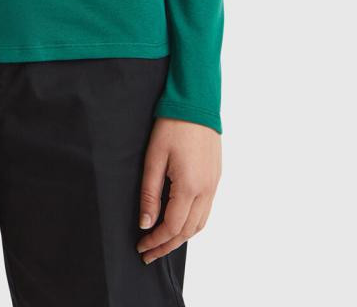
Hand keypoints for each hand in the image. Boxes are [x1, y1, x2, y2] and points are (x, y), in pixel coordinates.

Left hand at [136, 117, 221, 263]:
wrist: (196, 103)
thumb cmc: (172, 126)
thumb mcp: (154, 158)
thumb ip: (149, 193)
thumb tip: (146, 224)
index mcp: (189, 187)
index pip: (172, 227)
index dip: (156, 241)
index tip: (141, 247)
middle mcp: (206, 190)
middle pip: (187, 231)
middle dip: (167, 246)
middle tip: (149, 253)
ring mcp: (214, 185)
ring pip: (200, 224)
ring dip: (181, 237)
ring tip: (162, 243)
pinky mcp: (216, 177)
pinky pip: (206, 210)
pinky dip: (192, 223)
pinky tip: (180, 222)